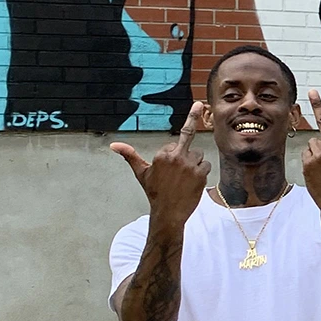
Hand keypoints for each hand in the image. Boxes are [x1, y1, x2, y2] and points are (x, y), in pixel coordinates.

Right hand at [109, 102, 209, 226]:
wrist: (168, 213)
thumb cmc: (155, 193)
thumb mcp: (141, 173)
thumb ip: (130, 156)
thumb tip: (113, 145)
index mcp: (161, 156)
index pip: (172, 145)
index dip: (173, 155)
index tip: (170, 168)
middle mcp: (175, 157)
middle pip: (188, 136)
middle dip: (192, 122)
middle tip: (198, 108)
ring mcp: (189, 165)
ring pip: (199, 154)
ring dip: (195, 163)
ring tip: (186, 177)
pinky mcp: (200, 174)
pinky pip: (206, 165)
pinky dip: (202, 172)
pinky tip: (194, 181)